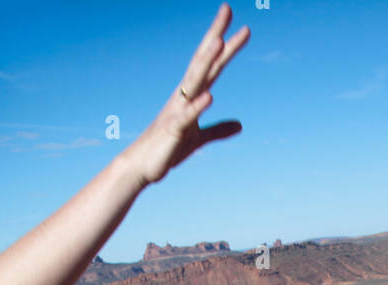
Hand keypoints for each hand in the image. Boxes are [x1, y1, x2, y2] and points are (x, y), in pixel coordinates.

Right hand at [126, 4, 249, 186]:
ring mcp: (178, 110)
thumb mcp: (200, 139)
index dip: (228, 46)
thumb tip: (240, 125)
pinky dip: (198, 107)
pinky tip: (210, 96)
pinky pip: (187, 116)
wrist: (144, 166)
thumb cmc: (169, 149)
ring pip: (195, 80)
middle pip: (204, 61)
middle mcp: (185, 95)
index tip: (243, 26)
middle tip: (227, 9)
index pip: (213, 65)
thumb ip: (219, 129)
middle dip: (216, 36)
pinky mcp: (174, 131)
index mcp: (192, 95)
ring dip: (206, 61)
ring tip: (220, 41)